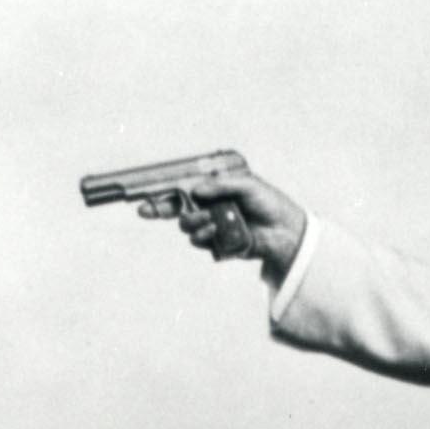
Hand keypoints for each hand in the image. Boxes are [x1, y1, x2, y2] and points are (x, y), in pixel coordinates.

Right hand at [154, 173, 308, 284]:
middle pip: (174, 207)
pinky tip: (215, 231)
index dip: (162, 189)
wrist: (284, 231)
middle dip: (158, 208)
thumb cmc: (268, 202)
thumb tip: (196, 190)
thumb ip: (221, 186)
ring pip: (185, 225)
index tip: (144, 192)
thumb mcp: (247, 185)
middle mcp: (207, 205)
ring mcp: (210, 224)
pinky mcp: (215, 243)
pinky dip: (203, 235)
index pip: (181, 186)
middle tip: (146, 210)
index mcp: (212, 188)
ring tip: (209, 220)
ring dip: (192, 222)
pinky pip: (198, 240)